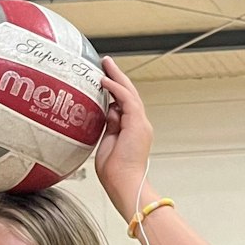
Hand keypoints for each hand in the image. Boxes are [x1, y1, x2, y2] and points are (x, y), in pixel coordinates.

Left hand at [92, 57, 155, 218]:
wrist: (125, 182)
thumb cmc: (115, 172)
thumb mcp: (108, 143)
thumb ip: (108, 127)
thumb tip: (105, 112)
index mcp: (132, 129)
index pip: (123, 103)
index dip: (114, 89)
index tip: (104, 78)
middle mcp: (139, 123)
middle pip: (128, 93)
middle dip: (117, 76)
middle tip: (106, 62)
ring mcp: (140, 123)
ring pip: (129, 92)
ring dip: (117, 76)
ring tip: (106, 63)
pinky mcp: (137, 124)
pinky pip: (126, 100)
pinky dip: (115, 89)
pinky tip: (105, 80)